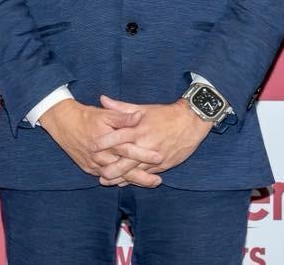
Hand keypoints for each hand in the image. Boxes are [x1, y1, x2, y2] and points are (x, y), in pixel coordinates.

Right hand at [37, 99, 162, 180]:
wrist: (63, 123)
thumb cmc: (87, 117)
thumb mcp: (105, 114)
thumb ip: (124, 117)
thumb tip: (140, 116)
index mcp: (106, 140)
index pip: (128, 150)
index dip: (144, 155)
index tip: (160, 157)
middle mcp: (100, 156)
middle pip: (123, 170)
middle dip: (141, 177)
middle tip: (158, 181)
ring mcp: (93, 164)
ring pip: (116, 177)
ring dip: (132, 181)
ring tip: (150, 183)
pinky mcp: (88, 168)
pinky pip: (106, 177)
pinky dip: (118, 180)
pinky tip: (131, 182)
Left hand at [92, 95, 210, 185]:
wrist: (191, 122)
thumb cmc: (165, 114)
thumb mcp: (143, 108)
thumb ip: (121, 108)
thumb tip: (102, 99)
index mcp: (139, 130)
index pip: (118, 137)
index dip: (104, 142)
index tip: (92, 147)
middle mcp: (146, 145)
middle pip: (125, 161)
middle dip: (111, 169)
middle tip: (97, 173)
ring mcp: (154, 157)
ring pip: (135, 171)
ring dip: (120, 177)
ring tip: (106, 181)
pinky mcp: (163, 165)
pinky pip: (146, 175)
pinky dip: (135, 179)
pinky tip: (125, 182)